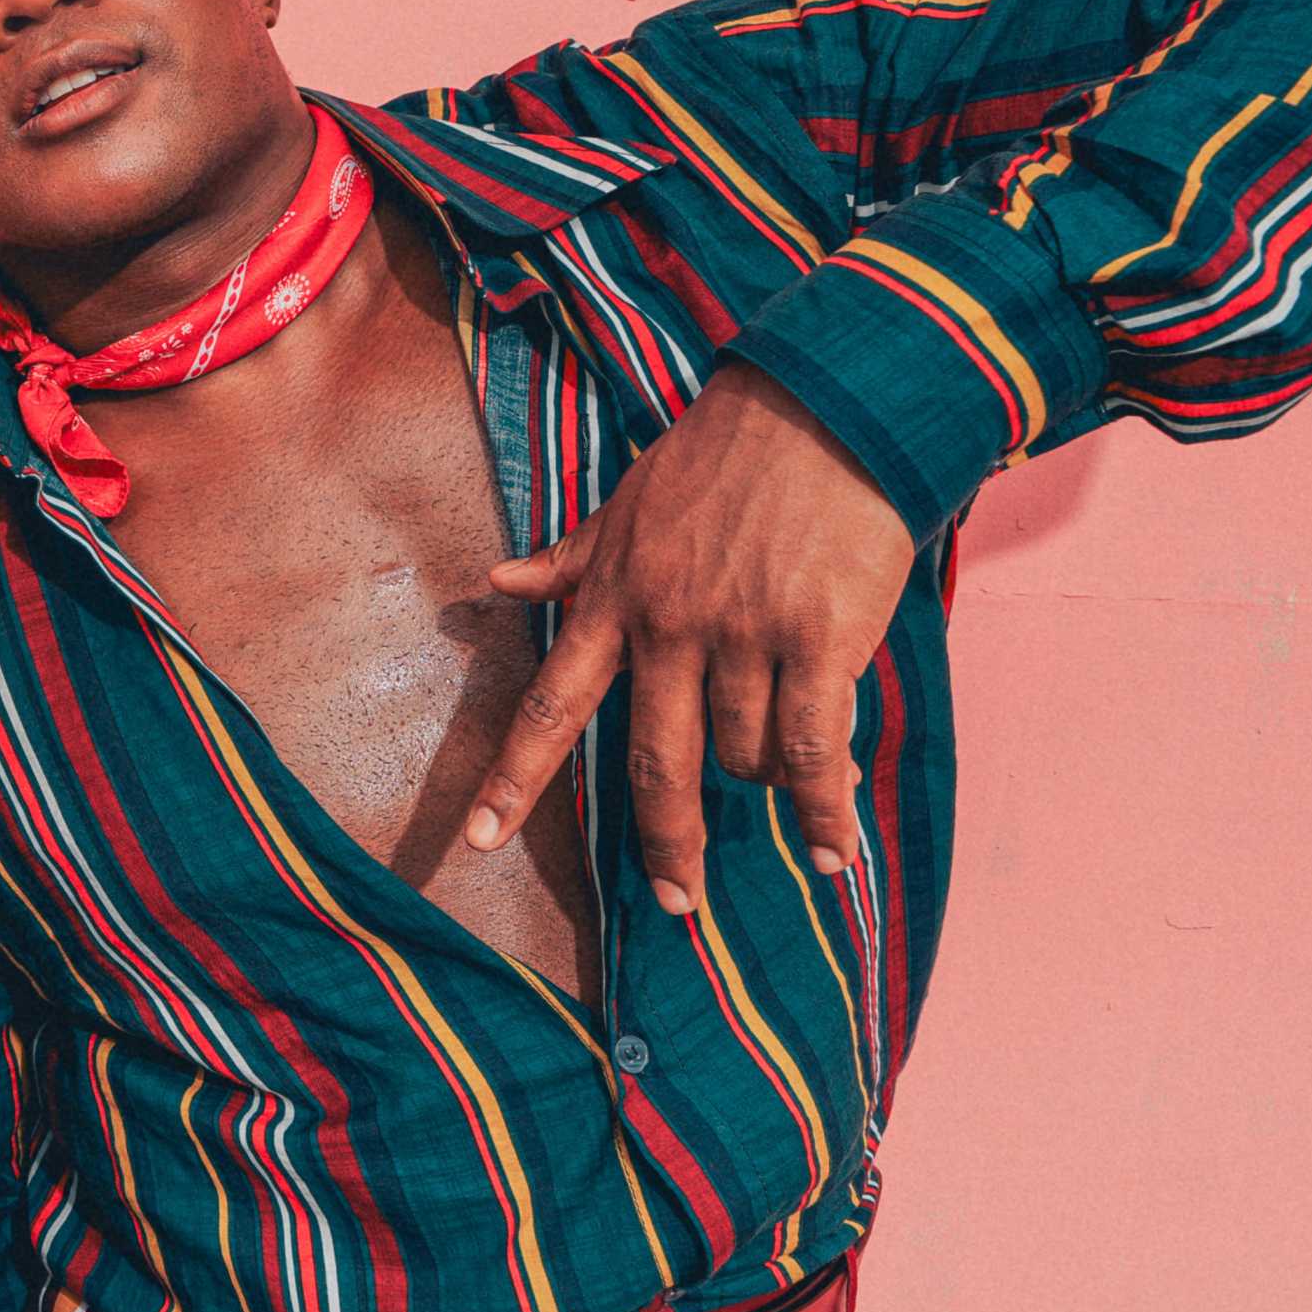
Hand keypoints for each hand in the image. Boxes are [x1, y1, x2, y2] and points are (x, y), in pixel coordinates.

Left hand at [460, 364, 915, 910]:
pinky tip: (834, 849)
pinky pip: (814, 750)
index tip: (477, 843)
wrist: (826, 408)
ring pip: (741, 758)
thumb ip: (569, 559)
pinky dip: (824, 808)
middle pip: (651, 765)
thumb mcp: (628, 502)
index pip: (549, 705)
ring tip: (796, 785)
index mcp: (614, 599)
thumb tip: (496, 584)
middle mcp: (667, 626)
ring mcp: (742, 634)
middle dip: (666, 842)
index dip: (512, 780)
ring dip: (768, 785)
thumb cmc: (725, 457)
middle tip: (678, 903)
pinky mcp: (818, 638)